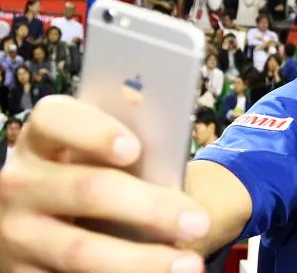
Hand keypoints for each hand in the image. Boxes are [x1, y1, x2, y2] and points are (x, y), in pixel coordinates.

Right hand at [0, 96, 208, 272]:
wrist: (58, 217)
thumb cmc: (97, 171)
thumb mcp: (102, 154)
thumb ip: (129, 146)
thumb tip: (169, 159)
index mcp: (41, 138)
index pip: (56, 119)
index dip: (95, 132)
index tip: (135, 150)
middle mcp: (20, 183)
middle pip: (86, 189)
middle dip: (148, 207)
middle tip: (198, 221)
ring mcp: (16, 232)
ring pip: (80, 249)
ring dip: (139, 260)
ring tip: (188, 264)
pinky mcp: (21, 272)